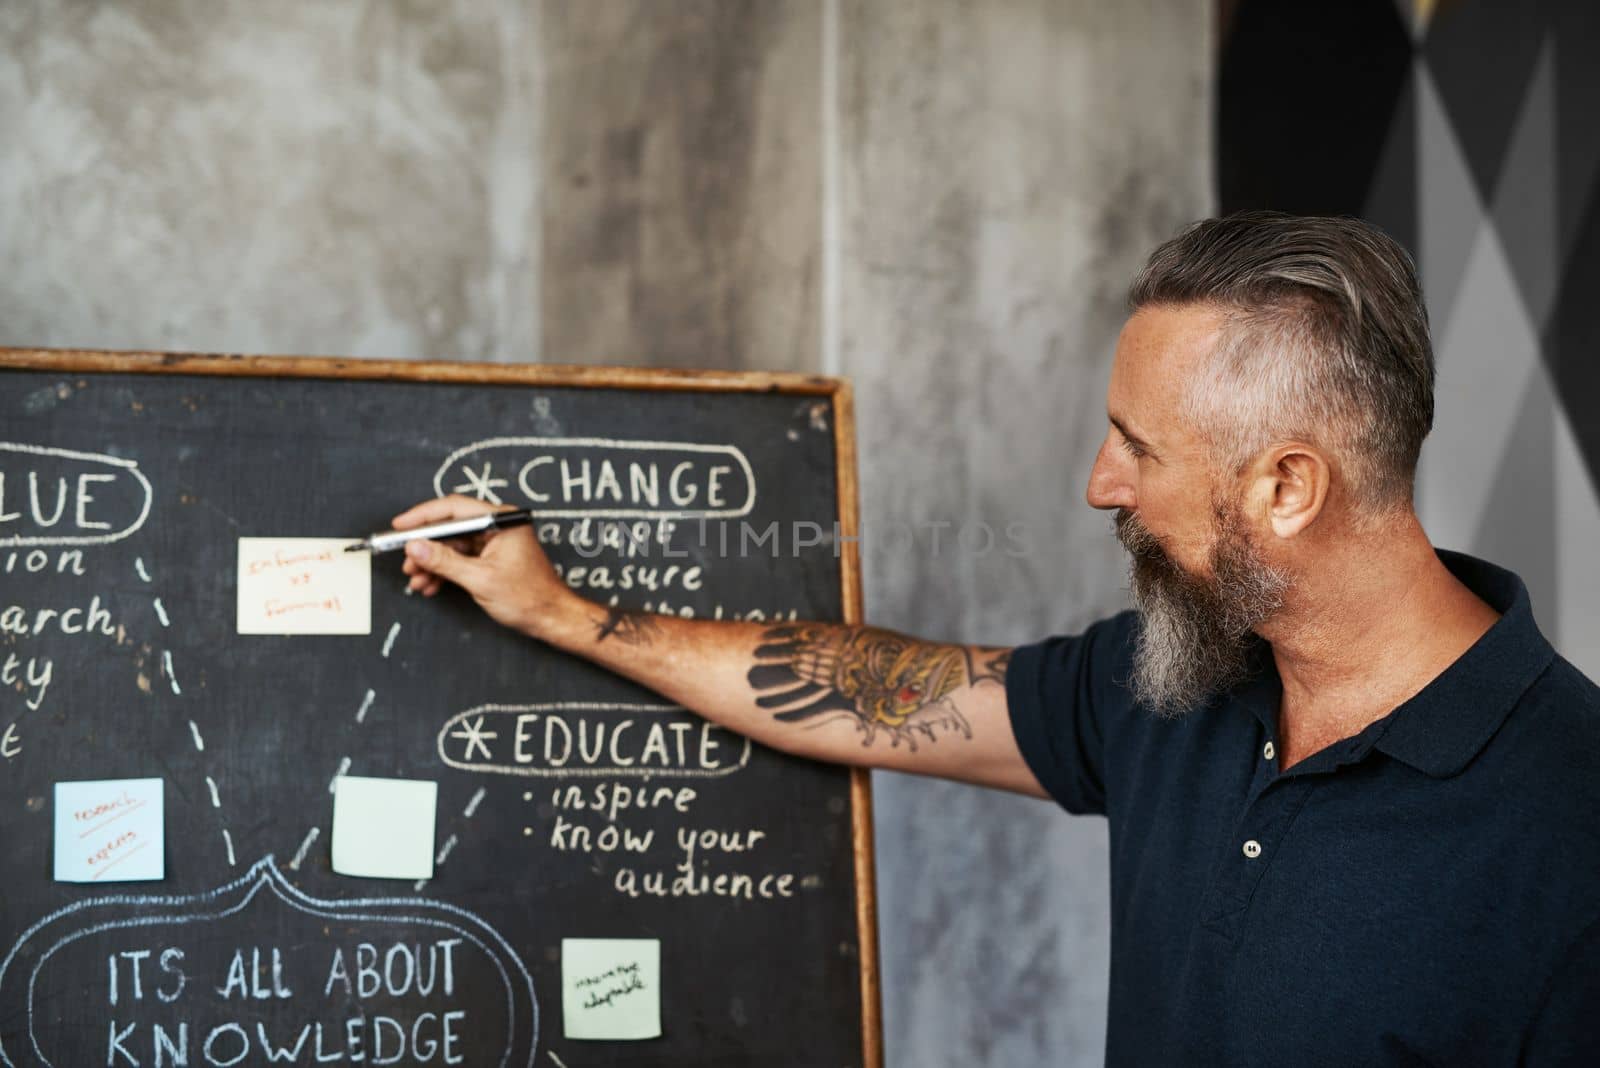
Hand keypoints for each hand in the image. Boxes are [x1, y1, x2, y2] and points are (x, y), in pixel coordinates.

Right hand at [393, 495, 572, 638]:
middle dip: (426, 547)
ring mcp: (494, 542)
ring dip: (432, 563)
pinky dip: (444, 571)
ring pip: (452, 546)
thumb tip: (415, 546)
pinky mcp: (491, 558)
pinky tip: (429, 584)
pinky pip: (460, 558)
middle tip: (406, 561)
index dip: (423, 516)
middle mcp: (498, 526)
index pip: (454, 509)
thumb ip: (445, 561)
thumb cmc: (529, 598)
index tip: (399, 526)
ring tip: (416, 579)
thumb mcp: (480, 579)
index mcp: (502, 521)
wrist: (551, 618)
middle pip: (451, 528)